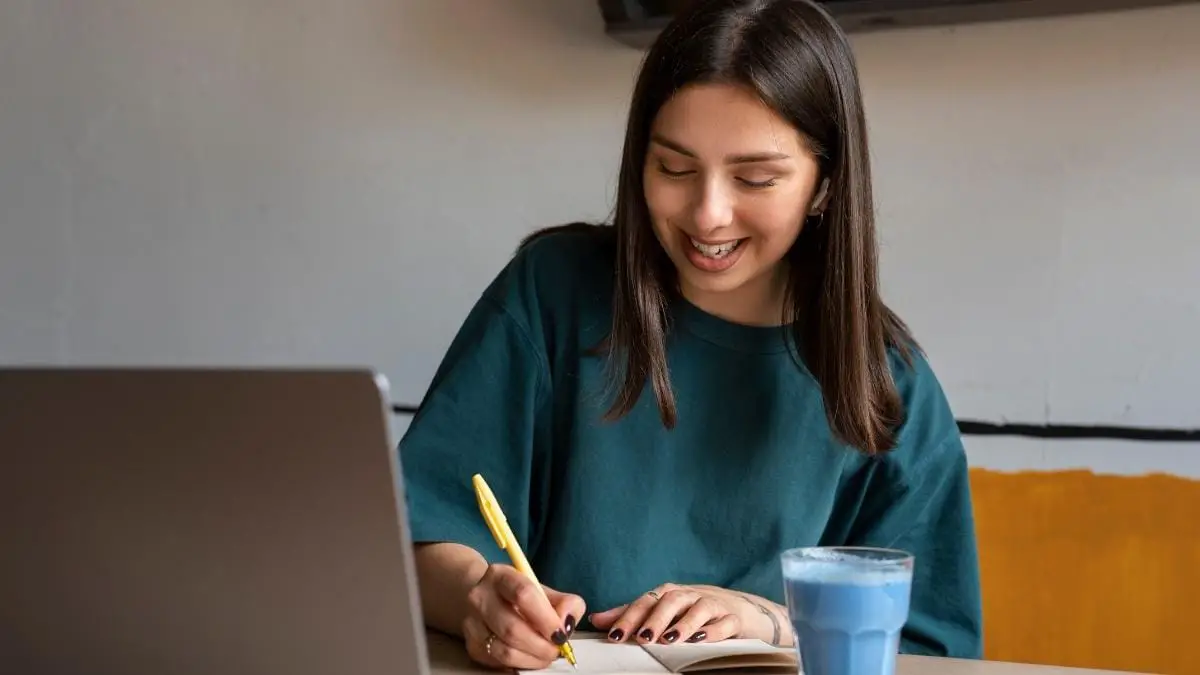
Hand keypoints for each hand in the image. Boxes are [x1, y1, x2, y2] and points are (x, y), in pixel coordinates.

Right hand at [461, 563, 585, 670]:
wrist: (487, 599)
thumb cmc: (518, 596)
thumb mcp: (544, 591)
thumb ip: (565, 603)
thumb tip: (567, 623)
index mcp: (500, 575)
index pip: (523, 594)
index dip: (546, 618)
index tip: (561, 633)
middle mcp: (480, 596)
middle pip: (512, 628)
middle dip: (541, 645)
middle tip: (556, 649)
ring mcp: (472, 622)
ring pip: (505, 650)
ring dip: (533, 658)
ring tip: (546, 654)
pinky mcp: (472, 645)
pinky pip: (500, 662)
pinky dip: (521, 663)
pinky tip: (530, 656)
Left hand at [589, 583, 787, 646]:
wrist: (742, 610)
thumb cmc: (694, 612)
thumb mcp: (663, 612)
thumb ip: (632, 616)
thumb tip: (596, 620)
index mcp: (669, 594)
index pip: (646, 602)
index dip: (629, 617)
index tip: (615, 636)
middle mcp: (690, 595)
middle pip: (671, 600)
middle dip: (655, 619)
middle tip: (643, 637)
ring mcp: (714, 604)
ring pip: (698, 608)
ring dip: (683, 623)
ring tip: (670, 639)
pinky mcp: (734, 617)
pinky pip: (725, 622)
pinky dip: (714, 630)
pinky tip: (702, 640)